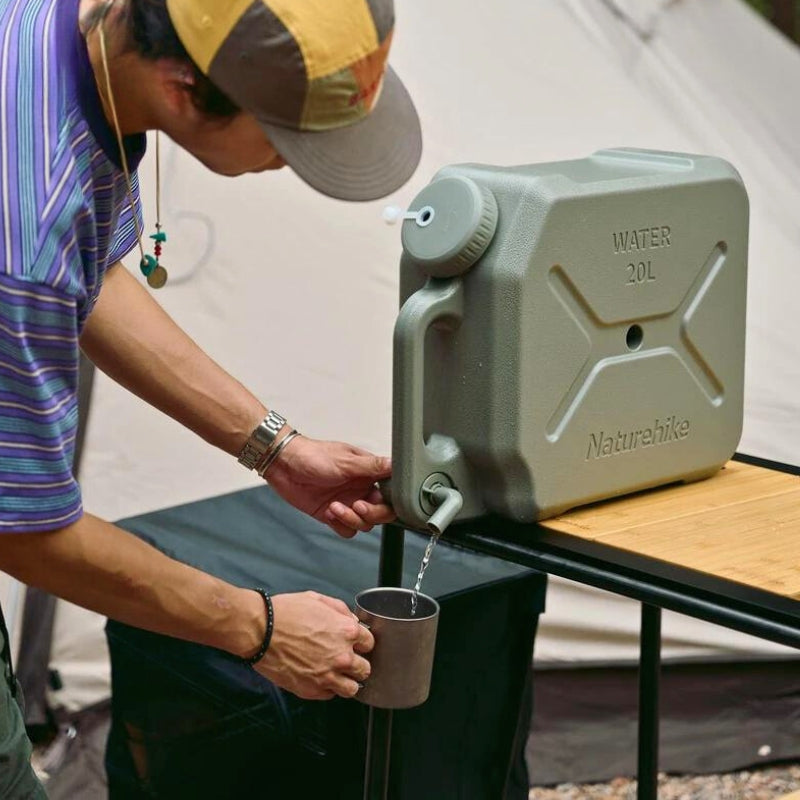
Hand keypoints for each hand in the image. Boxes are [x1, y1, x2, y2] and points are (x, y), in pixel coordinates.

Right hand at [255, 592, 373, 699]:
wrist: (261, 630)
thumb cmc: (285, 613)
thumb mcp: (317, 599)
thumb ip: (340, 610)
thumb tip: (351, 620)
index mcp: (346, 632)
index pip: (370, 643)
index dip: (362, 642)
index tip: (356, 644)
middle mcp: (341, 656)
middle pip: (365, 669)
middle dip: (358, 664)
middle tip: (348, 661)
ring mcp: (327, 675)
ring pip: (352, 688)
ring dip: (347, 681)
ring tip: (338, 675)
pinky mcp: (312, 690)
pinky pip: (330, 695)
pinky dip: (328, 688)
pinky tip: (320, 677)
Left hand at [266, 435, 394, 536]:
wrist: (285, 465)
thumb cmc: (313, 456)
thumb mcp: (346, 460)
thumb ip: (372, 466)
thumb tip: (396, 464)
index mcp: (369, 474)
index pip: (392, 494)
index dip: (388, 502)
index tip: (374, 499)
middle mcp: (361, 489)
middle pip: (382, 513)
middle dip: (370, 514)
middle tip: (356, 506)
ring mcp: (348, 502)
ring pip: (364, 524)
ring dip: (351, 519)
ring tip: (334, 507)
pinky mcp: (333, 514)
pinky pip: (346, 530)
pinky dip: (339, 525)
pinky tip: (328, 512)